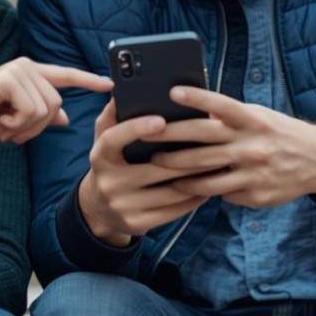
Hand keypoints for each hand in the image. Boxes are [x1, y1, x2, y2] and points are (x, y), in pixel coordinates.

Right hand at [0, 57, 111, 144]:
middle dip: (37, 128)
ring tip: (6, 127)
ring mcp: (18, 70)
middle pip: (56, 104)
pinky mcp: (9, 79)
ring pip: (45, 109)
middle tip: (13, 134)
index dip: (88, 79)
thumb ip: (40, 117)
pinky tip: (0, 121)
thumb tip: (65, 118)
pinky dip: (17, 124)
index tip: (110, 84)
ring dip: (26, 128)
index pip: (66, 75)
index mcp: (31, 74)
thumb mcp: (16, 121)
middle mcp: (27, 67)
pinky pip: (31, 110)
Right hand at [76, 98, 209, 245]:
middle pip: (155, 168)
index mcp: (100, 157)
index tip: (161, 120)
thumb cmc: (111, 164)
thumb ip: (112, 116)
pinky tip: (207, 187)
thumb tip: (121, 91)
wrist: (98, 210)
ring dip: (197, 178)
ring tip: (217, 165)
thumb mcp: (104, 141)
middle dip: (188, 156)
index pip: (114, 139)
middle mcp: (108, 182)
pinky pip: (173, 211)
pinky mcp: (137, 224)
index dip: (136, 129)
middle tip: (214, 143)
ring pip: (170, 192)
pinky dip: (193, 199)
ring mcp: (123, 206)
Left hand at [148, 86, 315, 207]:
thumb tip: (190, 114)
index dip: (197, 98)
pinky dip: (200, 189)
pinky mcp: (254, 194)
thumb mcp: (258, 117)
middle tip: (145, 139)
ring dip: (177, 172)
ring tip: (157, 167)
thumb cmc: (277, 133)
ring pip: (205, 175)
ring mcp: (253, 172)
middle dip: (170, 141)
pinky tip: (183, 187)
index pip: (221, 106)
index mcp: (252, 120)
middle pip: (203, 142)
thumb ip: (228, 118)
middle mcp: (252, 145)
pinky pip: (220, 193)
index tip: (172, 92)